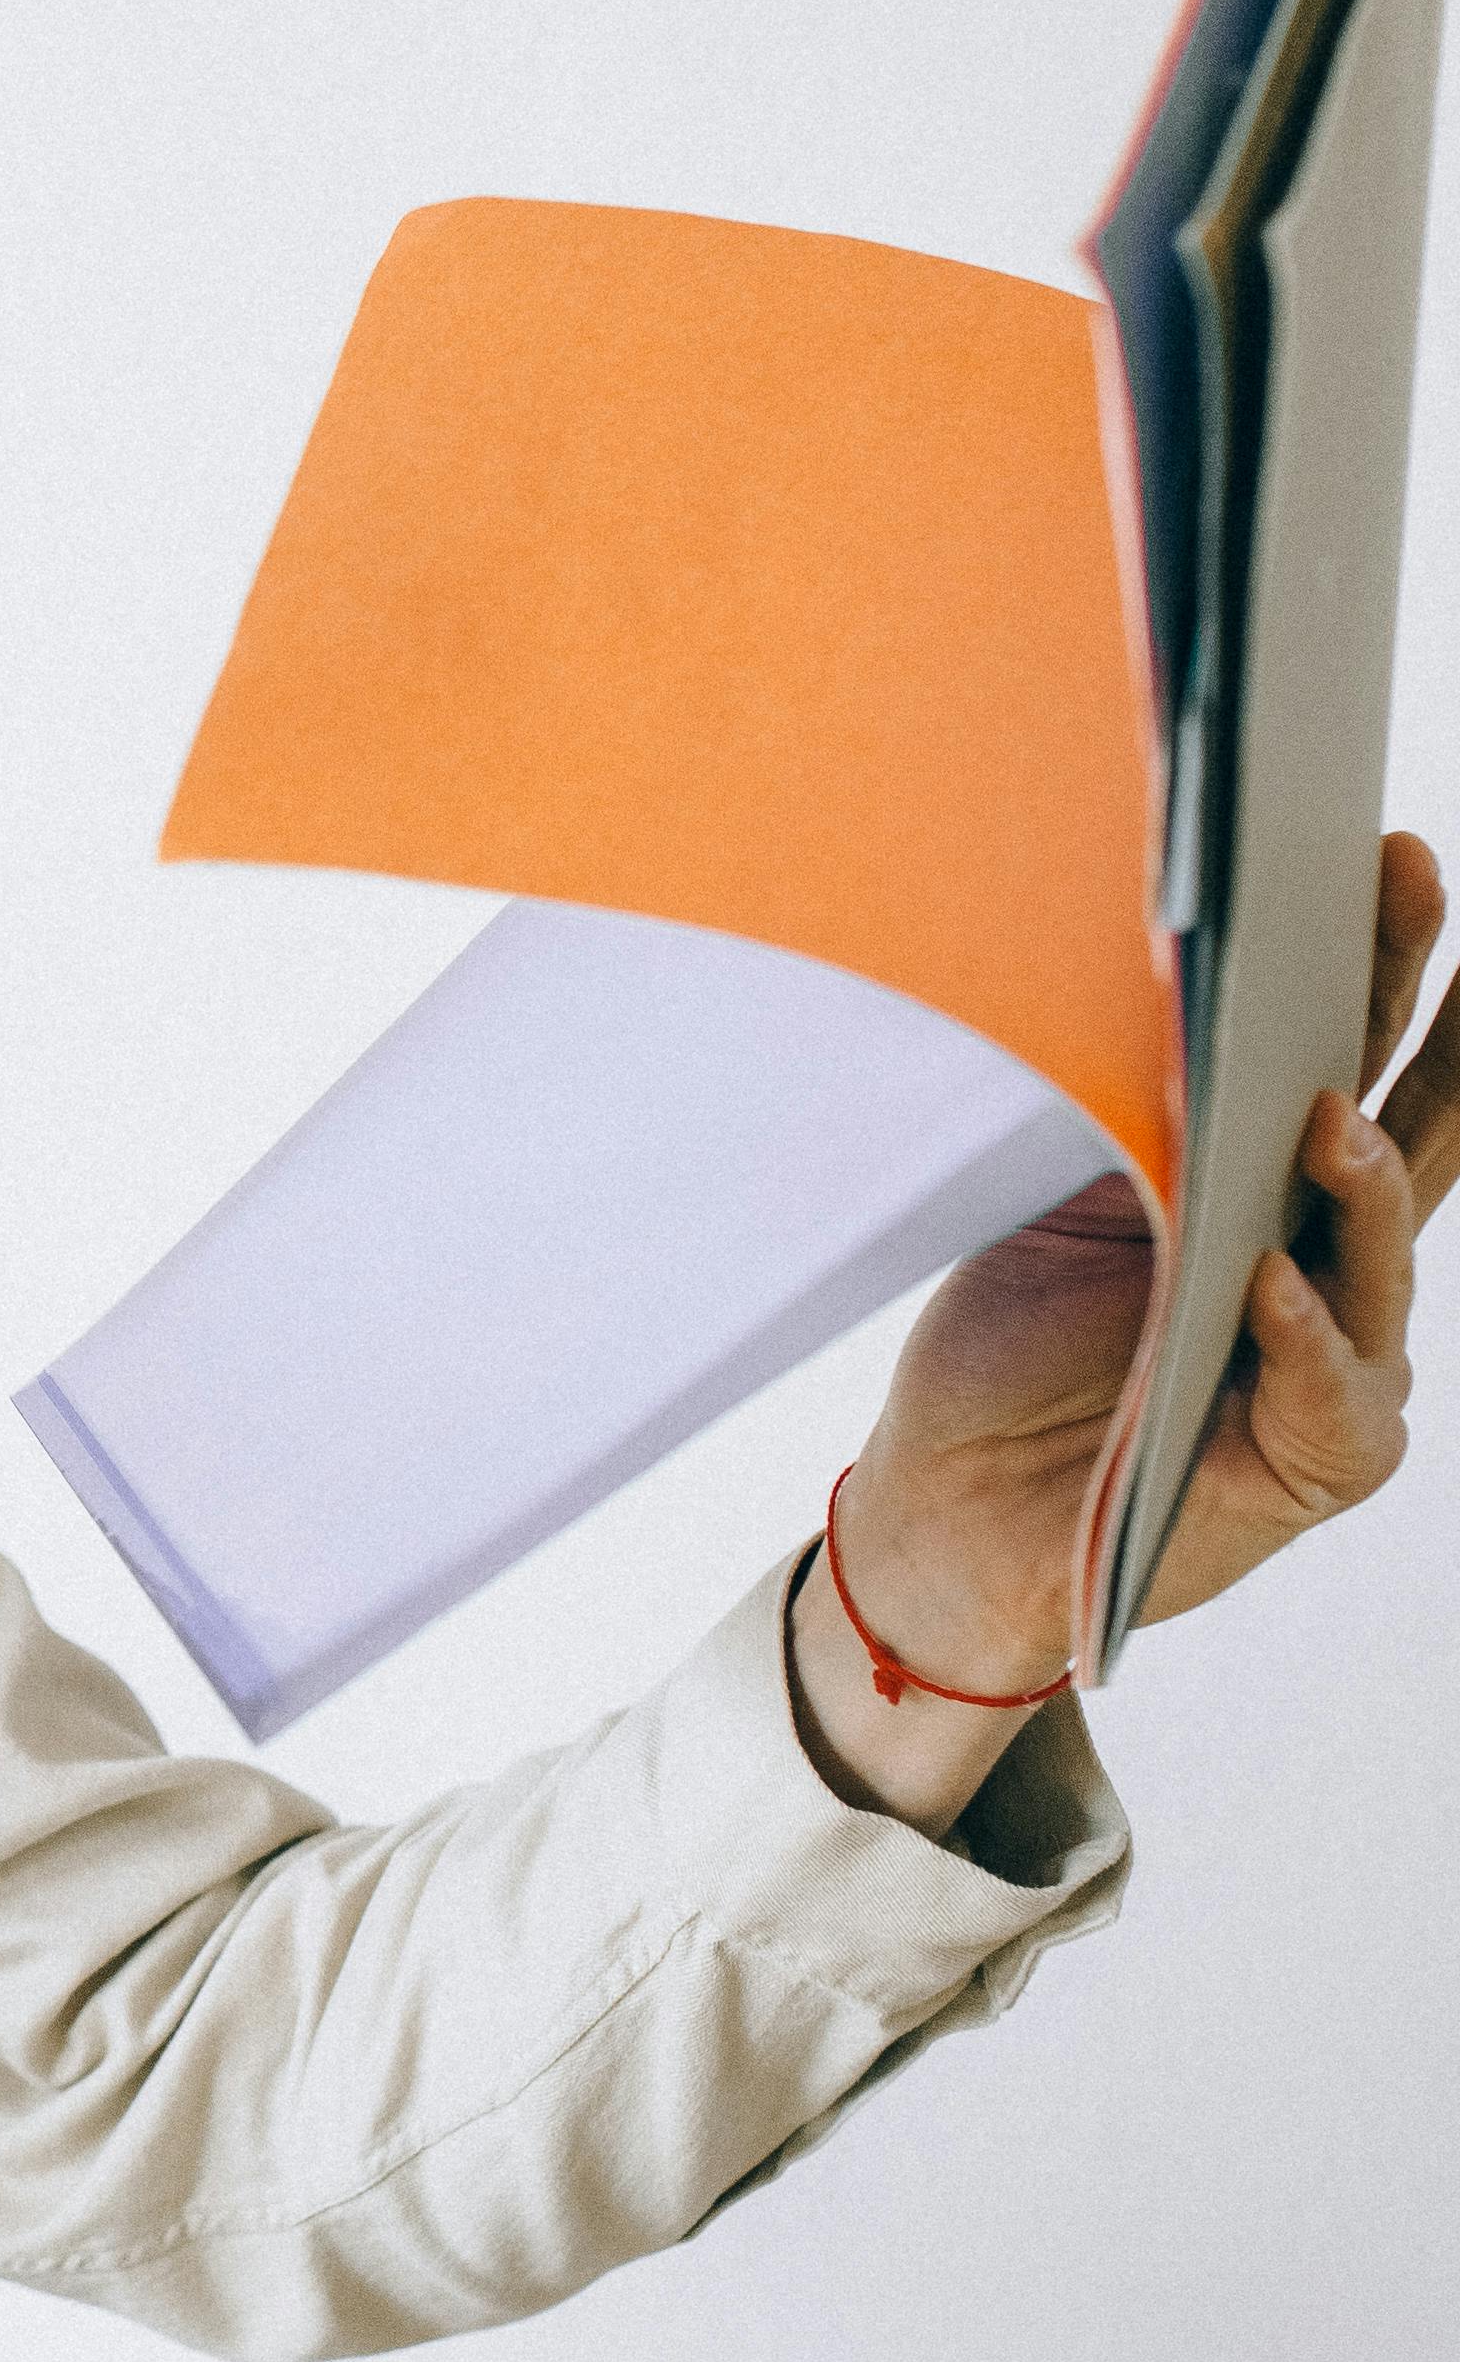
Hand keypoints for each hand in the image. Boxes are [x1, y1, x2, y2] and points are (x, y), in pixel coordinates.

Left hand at [803, 834, 1455, 1810]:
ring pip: (1378, 1259)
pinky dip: (1303, 1337)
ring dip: (1358, 1187)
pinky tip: (1273, 1286)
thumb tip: (1150, 972)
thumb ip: (1131, 1111)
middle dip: (1433, 1023)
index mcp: (1274, 1185)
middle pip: (1412, 1130)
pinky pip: (1333, 1393)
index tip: (1378, 853)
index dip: (1377, 959)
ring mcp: (1343, 1362)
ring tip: (1327, 1128)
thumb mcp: (1063, 1199)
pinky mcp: (1318, 1461)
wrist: (949, 1509)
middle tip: (1418, 905)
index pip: (1349, 1055)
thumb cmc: (1011, 1346)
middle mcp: (1333, 1263)